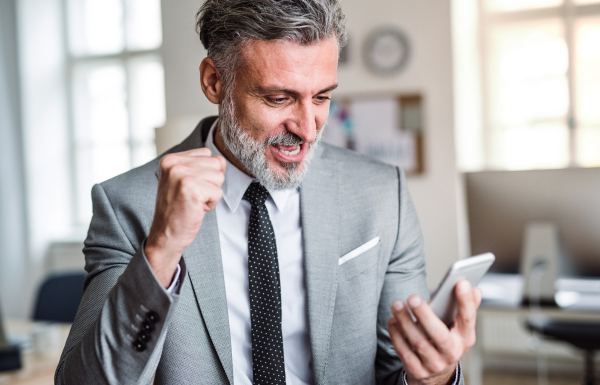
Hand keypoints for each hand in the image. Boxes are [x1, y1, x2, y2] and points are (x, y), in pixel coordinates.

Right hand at [145, 148, 224, 286]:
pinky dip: (211, 204)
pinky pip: (218, 192)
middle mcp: (174, 164)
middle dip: (210, 183)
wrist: (166, 234)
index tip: (189, 188)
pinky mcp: (191, 189)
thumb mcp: (187, 181)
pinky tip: (196, 209)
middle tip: (192, 196)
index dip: (205, 174)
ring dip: (211, 193)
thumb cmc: (178, 209)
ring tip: (194, 202)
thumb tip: (221, 160)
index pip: (207, 154)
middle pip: (215, 164)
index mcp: (170, 159)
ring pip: (219, 177)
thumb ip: (202, 166)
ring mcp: (181, 175)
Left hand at [387, 280, 481, 384]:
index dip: (466, 301)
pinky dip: (396, 335)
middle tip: (413, 298)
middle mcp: (452, 353)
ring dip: (405, 322)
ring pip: (418, 343)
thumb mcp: (459, 327)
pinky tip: (392, 320)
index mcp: (465, 338)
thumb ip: (465, 307)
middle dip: (425, 315)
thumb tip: (475, 289)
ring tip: (397, 305)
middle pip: (439, 334)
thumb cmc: (446, 340)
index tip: (460, 282)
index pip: (468, 319)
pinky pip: (404, 352)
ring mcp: (434, 364)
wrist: (436, 373)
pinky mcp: (417, 370)